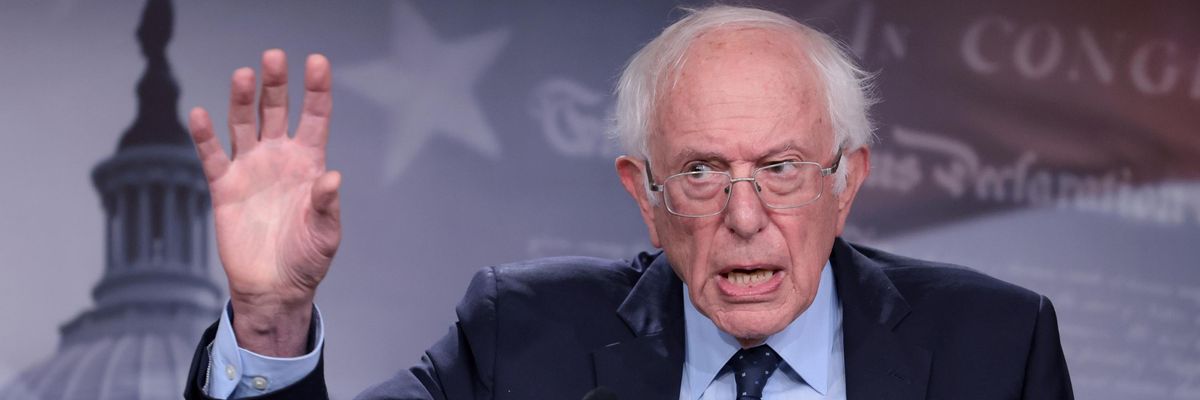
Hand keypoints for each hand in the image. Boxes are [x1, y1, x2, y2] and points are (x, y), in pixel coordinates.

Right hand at [188, 49, 340, 356]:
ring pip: (243, 124)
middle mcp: (279, 158)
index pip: (315, 117)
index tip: (317, 62)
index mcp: (309, 163)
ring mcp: (250, 169)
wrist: (275, 287)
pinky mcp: (224, 187)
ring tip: (244, 75)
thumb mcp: (326, 235)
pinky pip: (212, 156)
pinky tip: (199, 114)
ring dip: (242, 99)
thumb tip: (332, 178)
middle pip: (276, 110)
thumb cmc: (307, 259)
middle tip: (273, 57)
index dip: (316, 89)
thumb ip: (327, 205)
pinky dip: (204, 135)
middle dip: (275, 84)